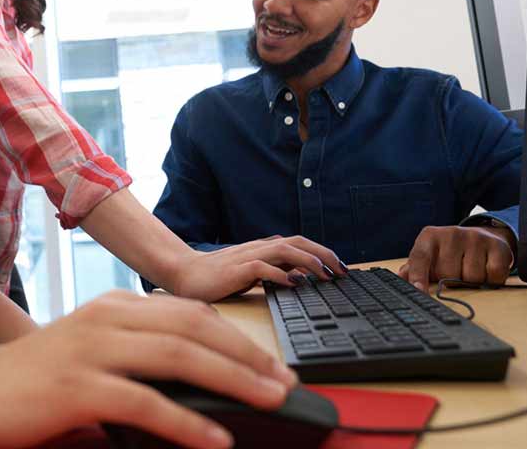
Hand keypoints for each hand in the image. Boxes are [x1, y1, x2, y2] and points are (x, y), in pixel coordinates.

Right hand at [0, 290, 295, 448]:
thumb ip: (140, 355)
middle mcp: (109, 317)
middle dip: (248, 356)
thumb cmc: (39, 377)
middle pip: (195, 329)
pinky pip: (145, 403)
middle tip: (286, 382)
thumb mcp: (95, 352)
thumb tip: (202, 377)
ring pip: (178, 357)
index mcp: (117, 307)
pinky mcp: (78, 387)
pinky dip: (186, 421)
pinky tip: (214, 439)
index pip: (192, 314)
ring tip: (270, 401)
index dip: (238, 338)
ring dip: (232, 380)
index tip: (272, 364)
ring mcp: (92, 349)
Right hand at [171, 235, 346, 300]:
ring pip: (284, 250)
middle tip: (342, 271)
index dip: (323, 252)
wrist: (184, 273)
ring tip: (325, 274)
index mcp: (264, 248)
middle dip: (324, 254)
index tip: (341, 269)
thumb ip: (274, 271)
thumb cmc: (218, 276)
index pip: (300, 243)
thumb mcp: (252, 273)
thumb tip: (301, 277)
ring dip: (308, 261)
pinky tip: (294, 284)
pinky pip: (262, 268)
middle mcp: (259, 248)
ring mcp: (248, 257)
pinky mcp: (236, 270)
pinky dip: (281, 274)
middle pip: (298, 242)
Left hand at [398, 225, 515, 289]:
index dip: (418, 276)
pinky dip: (492, 280)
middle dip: (453, 281)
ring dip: (473, 282)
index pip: (420, 257)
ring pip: (472, 278)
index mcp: (430, 236)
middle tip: (457, 272)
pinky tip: (487, 269)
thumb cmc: (451, 251)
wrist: (485, 236)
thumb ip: (415, 267)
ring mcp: (475, 238)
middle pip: (449, 274)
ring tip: (471, 268)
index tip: (419, 291)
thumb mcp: (431, 255)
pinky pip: (493, 276)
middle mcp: (451, 233)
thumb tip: (401, 277)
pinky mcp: (497, 246)